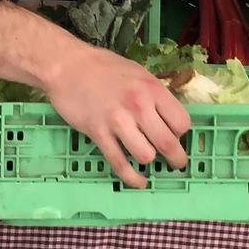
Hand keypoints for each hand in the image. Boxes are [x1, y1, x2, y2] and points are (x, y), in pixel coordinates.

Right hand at [44, 44, 190, 189]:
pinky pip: (119, 163)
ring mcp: (117, 121)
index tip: (174, 135)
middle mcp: (138, 106)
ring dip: (148, 160)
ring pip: (145, 156)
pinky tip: (138, 181)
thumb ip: (154, 96)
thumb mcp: (138, 73)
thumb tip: (168, 118)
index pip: (181, 123)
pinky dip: (131, 177)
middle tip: (176, 163)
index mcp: (152, 89)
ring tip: (147, 158)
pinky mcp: (98, 134)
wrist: (68, 67)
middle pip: (167, 143)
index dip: (180, 133)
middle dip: (175, 158)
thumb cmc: (104, 68)